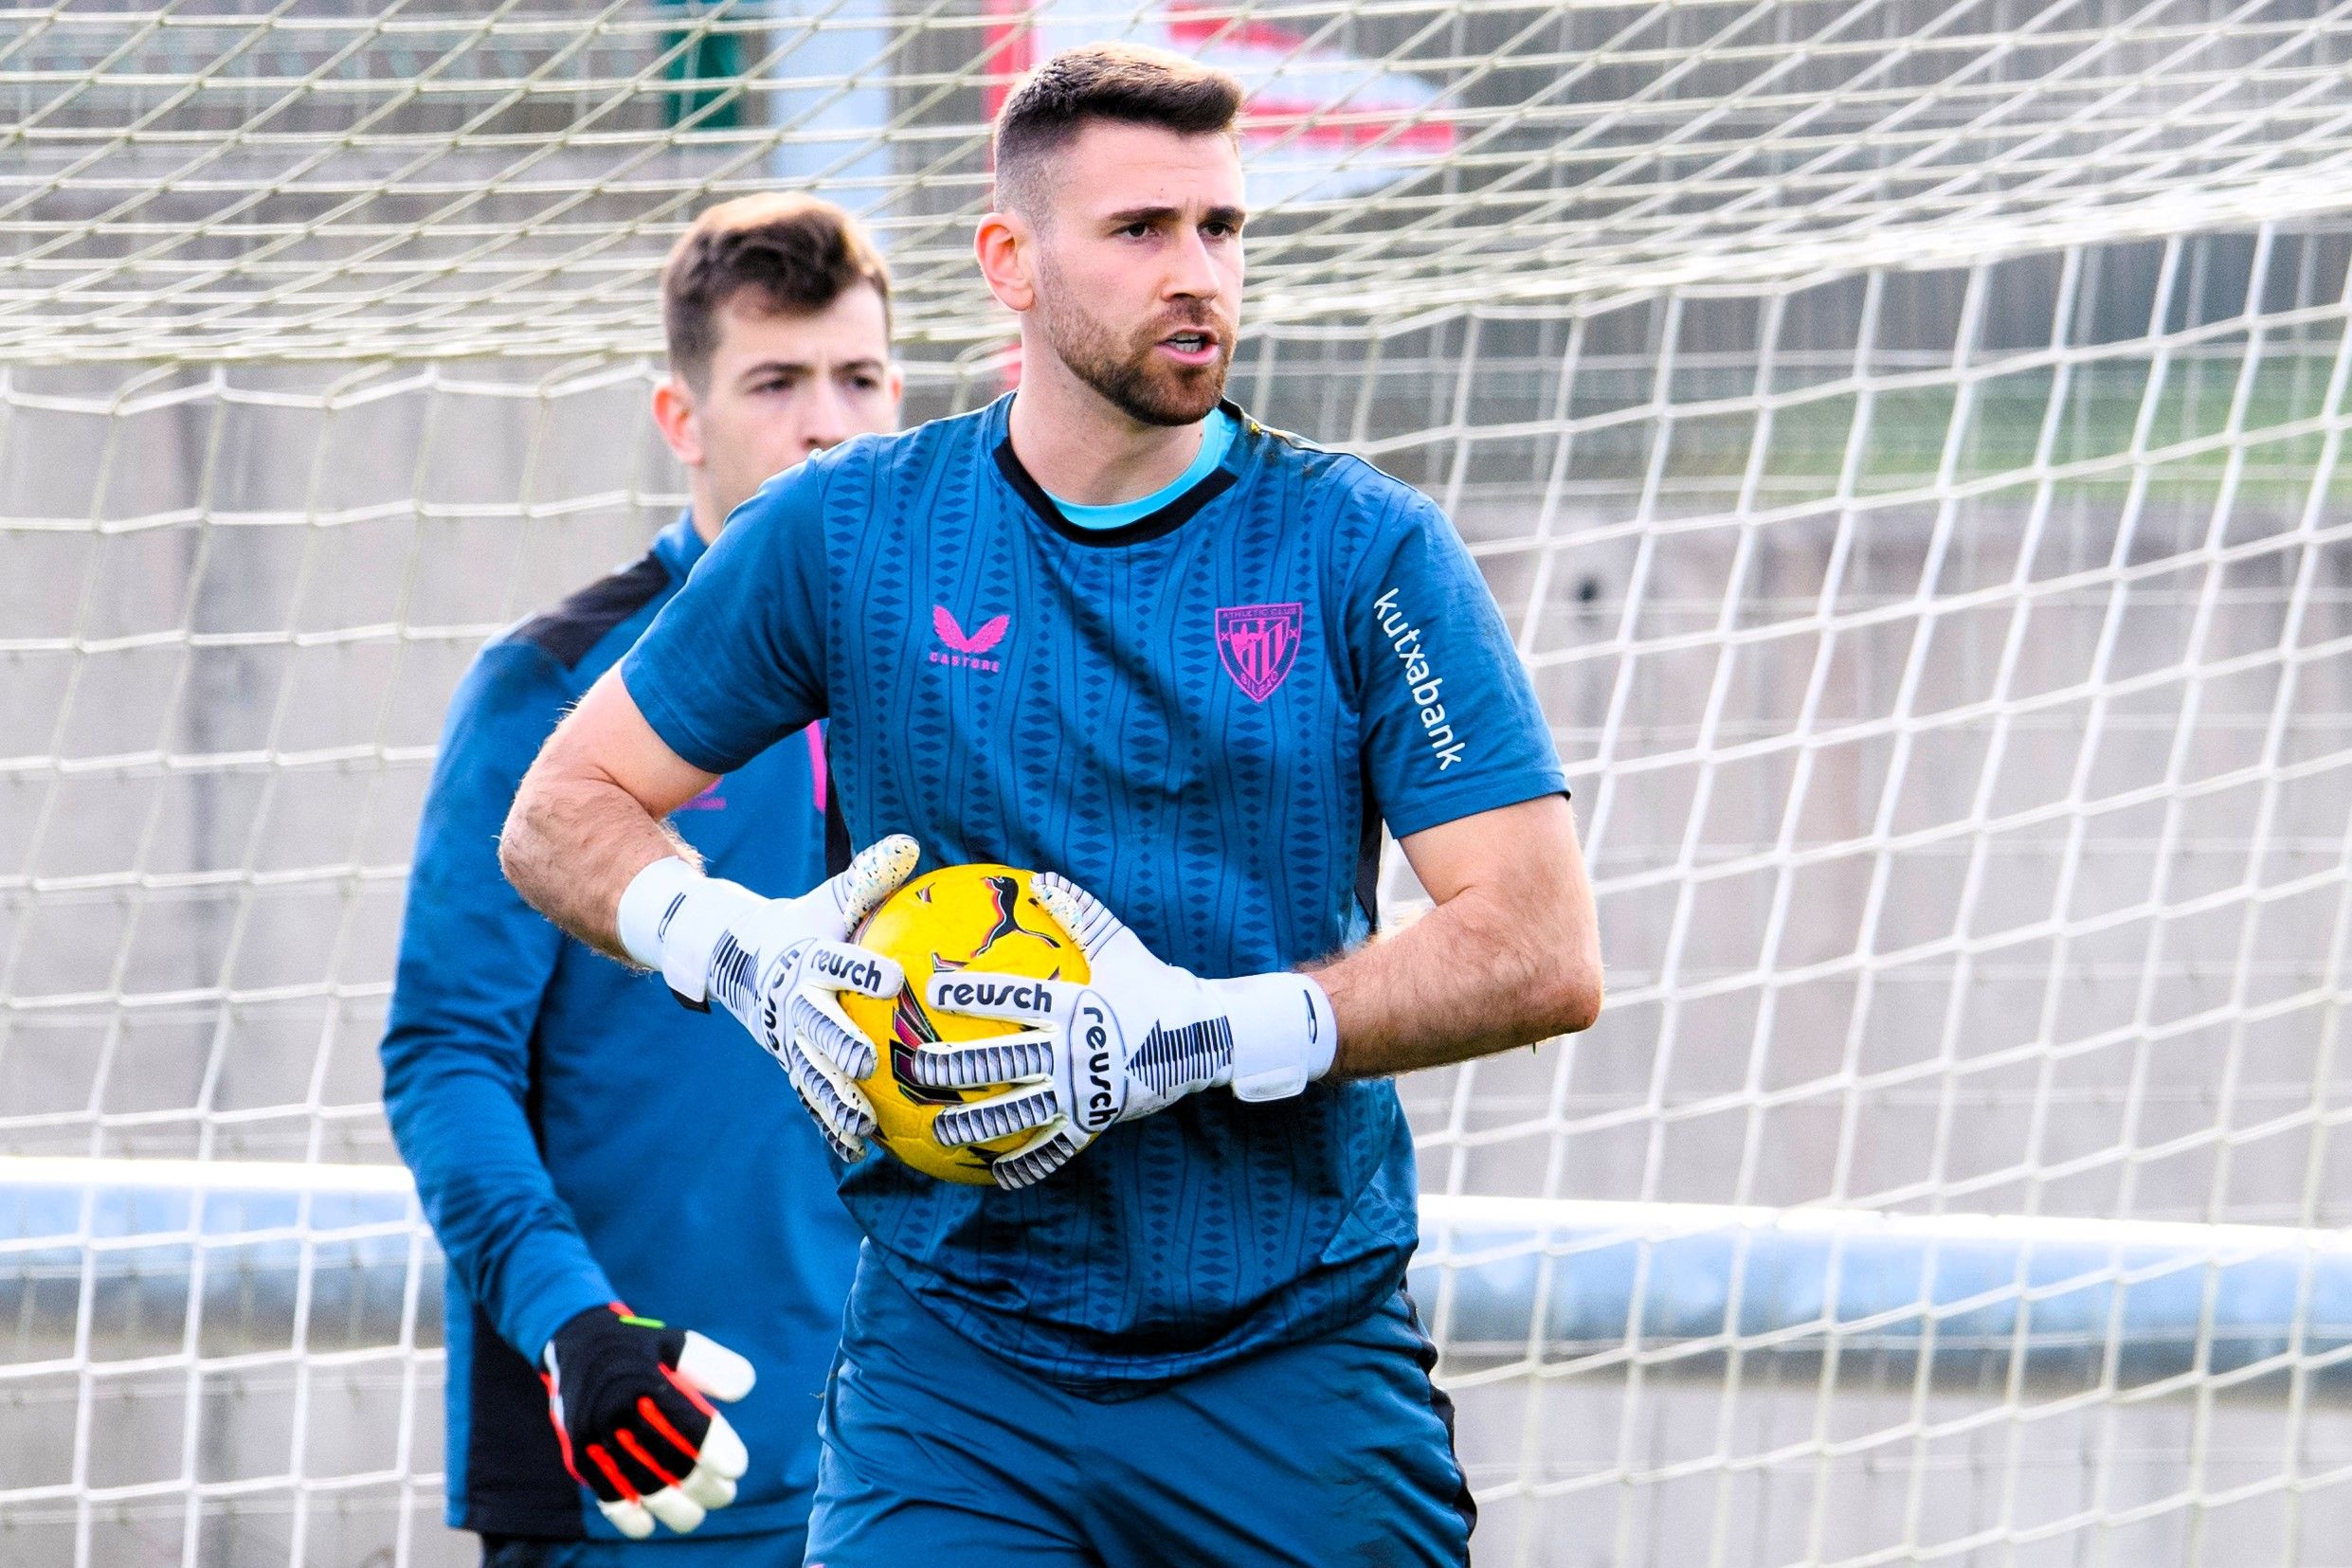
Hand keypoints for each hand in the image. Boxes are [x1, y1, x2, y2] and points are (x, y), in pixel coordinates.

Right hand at [541, 1303, 755, 1539]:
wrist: (576, 1344)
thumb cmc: (639, 1346)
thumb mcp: (676, 1341)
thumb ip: (711, 1364)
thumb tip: (744, 1388)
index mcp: (644, 1381)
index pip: (686, 1425)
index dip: (715, 1450)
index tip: (737, 1467)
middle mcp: (617, 1411)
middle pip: (667, 1462)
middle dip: (703, 1486)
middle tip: (726, 1493)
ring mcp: (595, 1437)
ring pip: (639, 1485)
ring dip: (673, 1509)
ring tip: (697, 1513)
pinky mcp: (579, 1455)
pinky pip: (604, 1492)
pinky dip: (626, 1515)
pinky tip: (649, 1524)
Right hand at [620, 835, 919, 1159]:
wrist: (744, 958)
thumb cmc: (808, 926)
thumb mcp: (833, 899)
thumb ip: (868, 876)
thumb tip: (909, 844)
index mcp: (810, 961)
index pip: (837, 964)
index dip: (862, 971)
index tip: (894, 979)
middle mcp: (796, 1004)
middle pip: (817, 1026)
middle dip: (839, 1045)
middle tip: (868, 1061)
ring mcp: (789, 1040)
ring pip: (812, 1073)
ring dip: (834, 1099)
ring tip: (864, 1124)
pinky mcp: (792, 1065)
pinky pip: (811, 1099)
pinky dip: (830, 1125)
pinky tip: (857, 1151)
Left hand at [907, 874, 1336, 1188]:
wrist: (1202, 1037)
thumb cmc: (1153, 984)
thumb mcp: (1119, 944)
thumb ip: (1079, 913)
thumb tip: (1041, 878)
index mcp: (1075, 1005)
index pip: (1013, 997)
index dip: (972, 992)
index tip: (931, 988)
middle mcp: (1073, 1051)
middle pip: (1001, 1062)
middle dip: (952, 1066)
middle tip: (913, 1066)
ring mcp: (1083, 1091)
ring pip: (1018, 1113)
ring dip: (973, 1124)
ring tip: (937, 1129)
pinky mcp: (1095, 1121)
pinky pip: (1054, 1148)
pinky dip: (1024, 1164)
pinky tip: (993, 1176)